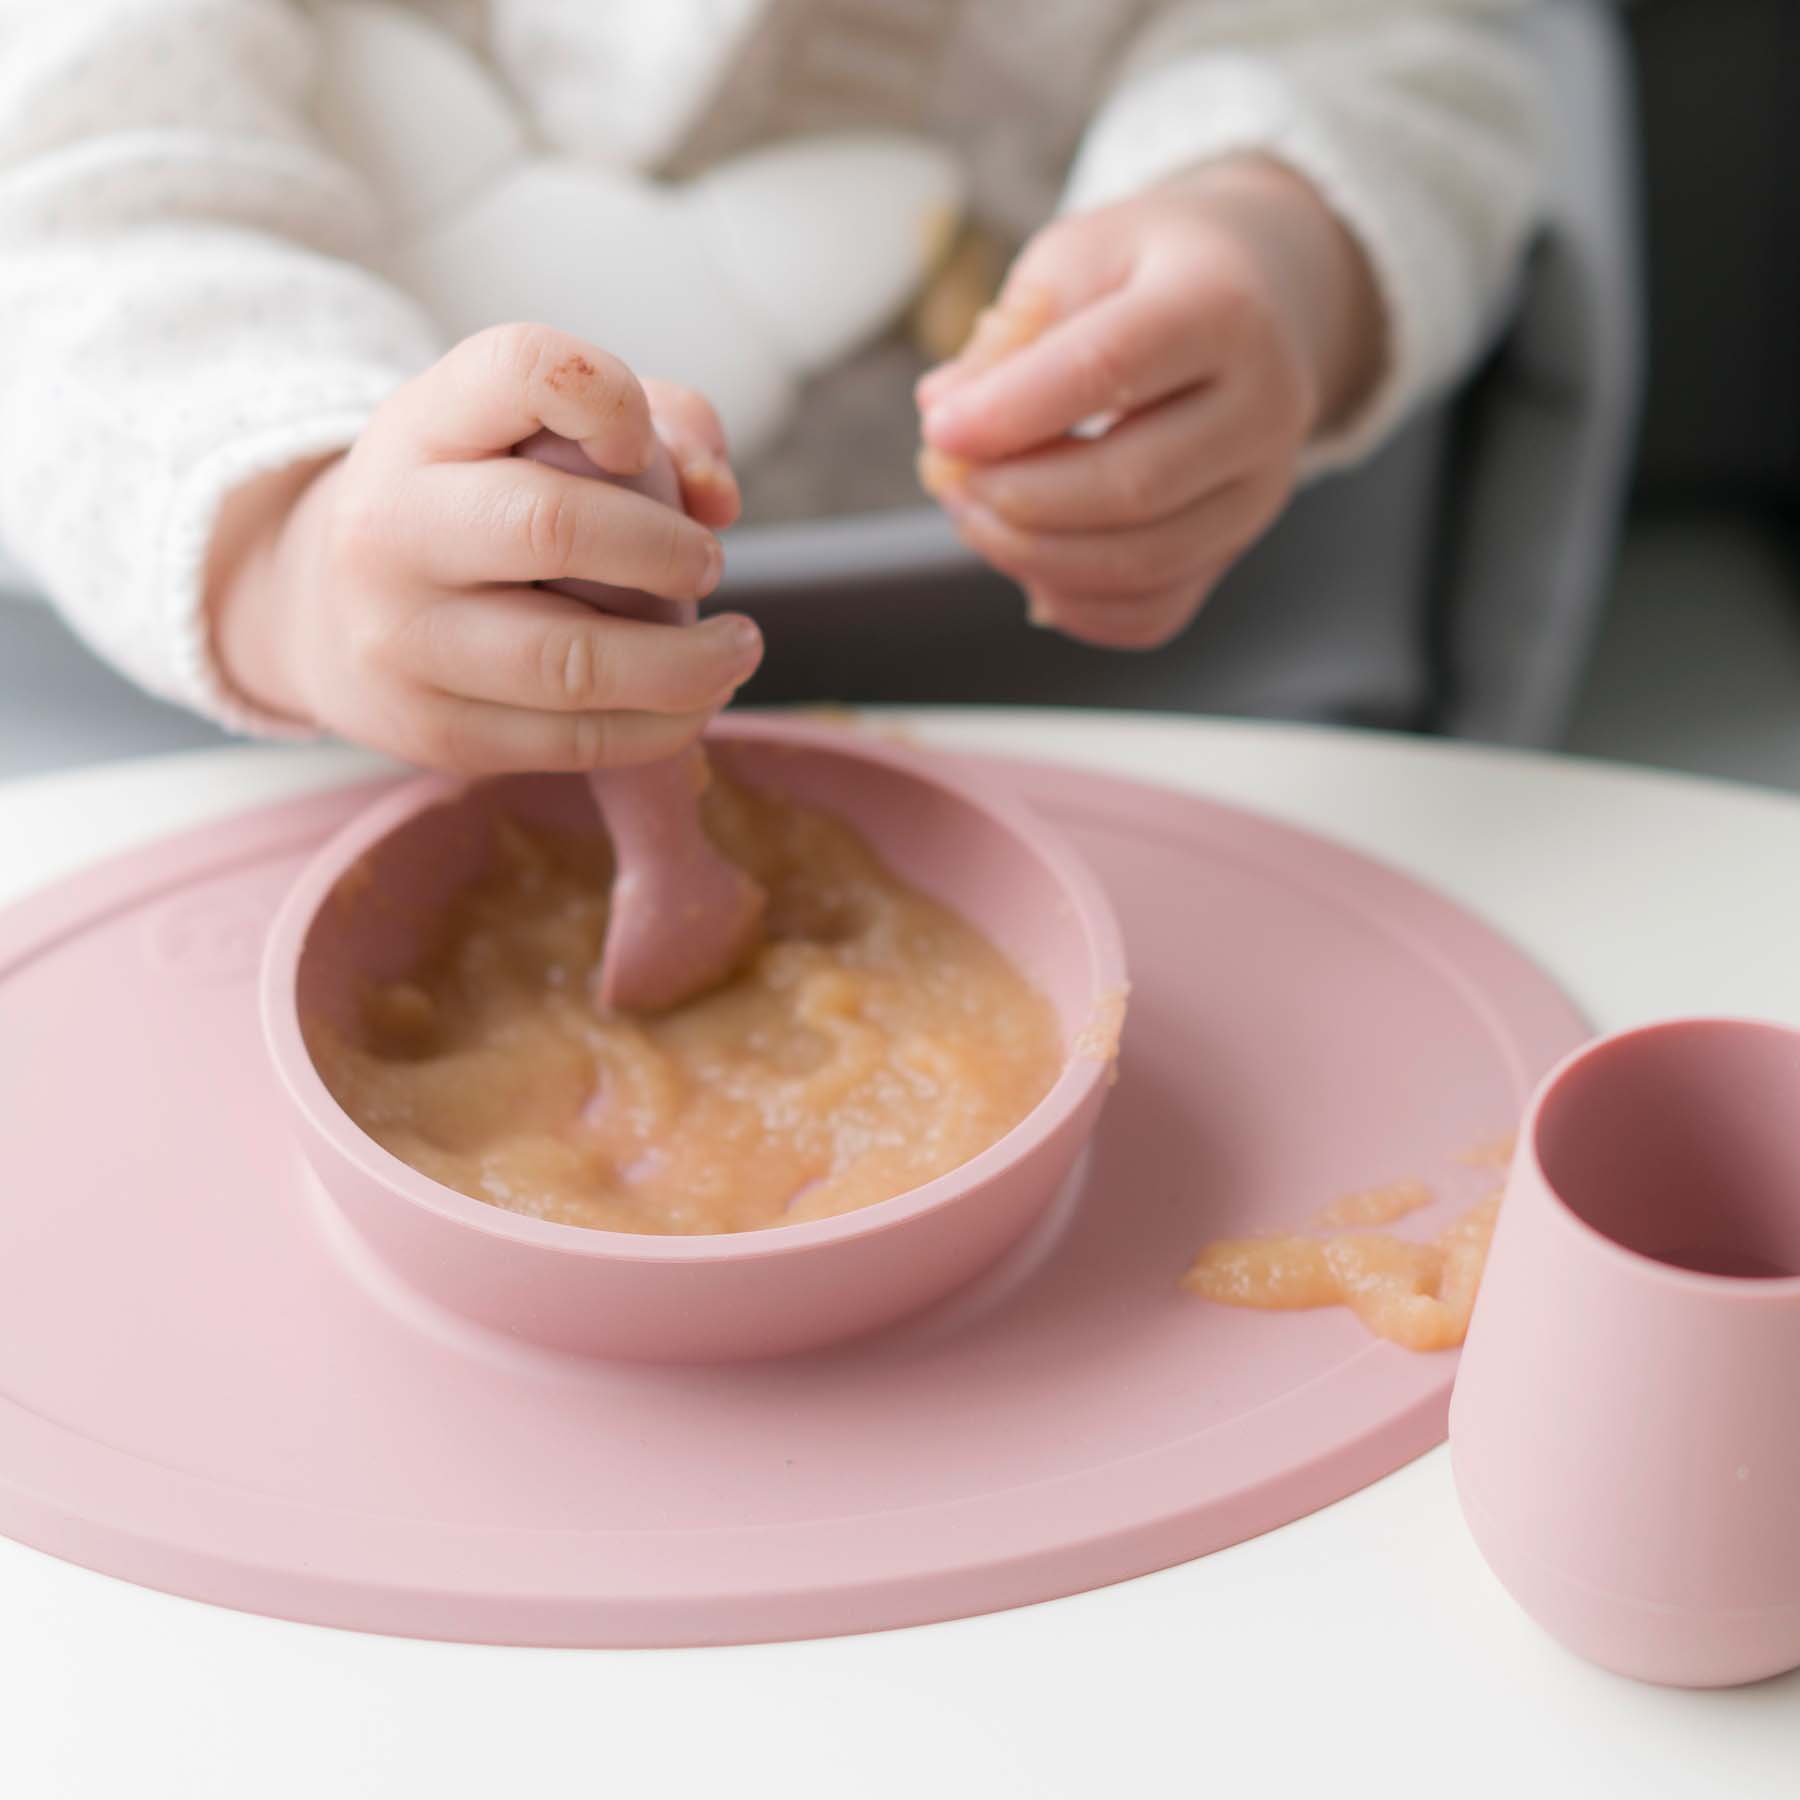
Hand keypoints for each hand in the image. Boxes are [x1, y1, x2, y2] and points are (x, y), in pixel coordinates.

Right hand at [208, 323, 761, 770]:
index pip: (522, 369)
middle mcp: (393, 528)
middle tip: (709, 563)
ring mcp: (405, 641)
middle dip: (665, 549)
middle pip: (553, 527)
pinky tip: (696, 702)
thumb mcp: (528, 433)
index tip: (641, 444)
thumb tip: (718, 496)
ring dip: (688, 663)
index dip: (611, 396)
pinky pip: (575, 742)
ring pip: (573, 662)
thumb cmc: (473, 506)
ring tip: (738, 650)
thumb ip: (655, 425)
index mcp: (420, 427)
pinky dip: (662, 726)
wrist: (326, 615)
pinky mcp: (436, 733)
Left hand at [916, 156, 1381, 647]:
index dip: (1010, 411)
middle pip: (1132, 485)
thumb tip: (944, 410)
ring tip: (972, 513)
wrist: (1261, 296)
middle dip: (1016, 496)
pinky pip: (1152, 611)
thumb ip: (1009, 331)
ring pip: (1142, 563)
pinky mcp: (1236, 545)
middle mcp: (1262, 405)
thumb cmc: (1150, 270)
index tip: (939, 428)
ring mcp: (1259, 489)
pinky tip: (1027, 561)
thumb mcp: (1079, 255)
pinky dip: (1074, 604)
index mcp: (1222, 305)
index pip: (1108, 368)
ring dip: (1032, 556)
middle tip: (949, 476)